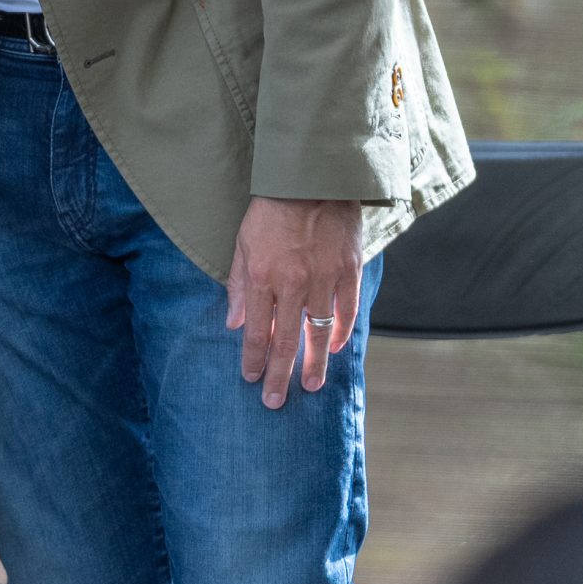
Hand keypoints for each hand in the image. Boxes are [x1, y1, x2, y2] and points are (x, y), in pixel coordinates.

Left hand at [226, 195, 363, 408]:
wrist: (312, 181)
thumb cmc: (271, 211)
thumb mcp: (243, 243)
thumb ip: (238, 285)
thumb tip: (234, 322)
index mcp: (263, 277)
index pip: (257, 331)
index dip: (253, 358)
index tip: (251, 379)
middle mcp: (294, 284)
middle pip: (286, 340)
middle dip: (279, 374)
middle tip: (275, 402)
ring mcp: (324, 279)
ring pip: (318, 333)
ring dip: (314, 363)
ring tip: (312, 386)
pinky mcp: (348, 272)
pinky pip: (345, 312)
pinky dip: (340, 332)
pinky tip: (334, 349)